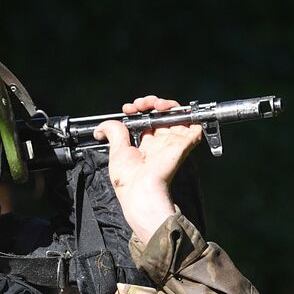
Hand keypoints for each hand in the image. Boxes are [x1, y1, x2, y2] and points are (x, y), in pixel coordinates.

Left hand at [94, 95, 202, 243]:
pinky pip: (194, 124)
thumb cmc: (128, 179)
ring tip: (153, 104)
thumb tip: (99, 128)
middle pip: (161, 115)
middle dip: (150, 103)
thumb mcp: (116, 151)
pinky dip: (183, 111)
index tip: (128, 109)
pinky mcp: (184, 143)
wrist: (140, 190)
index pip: (147, 121)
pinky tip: (165, 109)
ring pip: (176, 114)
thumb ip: (112, 134)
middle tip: (138, 105)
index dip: (139, 110)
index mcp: (146, 146)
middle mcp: (161, 143)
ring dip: (165, 104)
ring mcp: (173, 142)